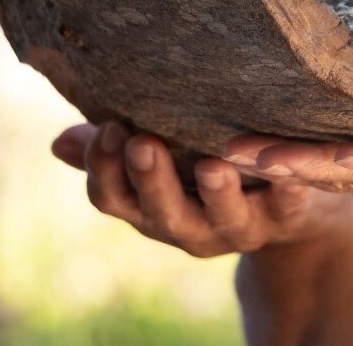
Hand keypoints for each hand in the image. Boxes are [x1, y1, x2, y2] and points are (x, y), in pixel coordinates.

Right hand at [51, 122, 352, 257]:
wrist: (292, 210)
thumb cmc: (214, 171)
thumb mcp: (168, 163)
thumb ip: (120, 153)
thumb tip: (61, 141)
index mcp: (152, 209)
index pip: (113, 198)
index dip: (105, 168)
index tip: (108, 127)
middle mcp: (189, 226)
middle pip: (160, 212)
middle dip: (150, 179)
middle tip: (143, 142)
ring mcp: (238, 227)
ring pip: (222, 217)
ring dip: (216, 193)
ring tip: (212, 165)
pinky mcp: (285, 217)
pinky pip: (287, 207)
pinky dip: (287, 191)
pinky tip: (288, 174)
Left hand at [225, 85, 352, 235]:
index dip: (349, 161)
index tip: (300, 157)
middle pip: (345, 168)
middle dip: (288, 164)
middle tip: (226, 150)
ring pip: (335, 167)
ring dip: (282, 159)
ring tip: (223, 144)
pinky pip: (345, 161)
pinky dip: (302, 153)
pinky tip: (261, 136)